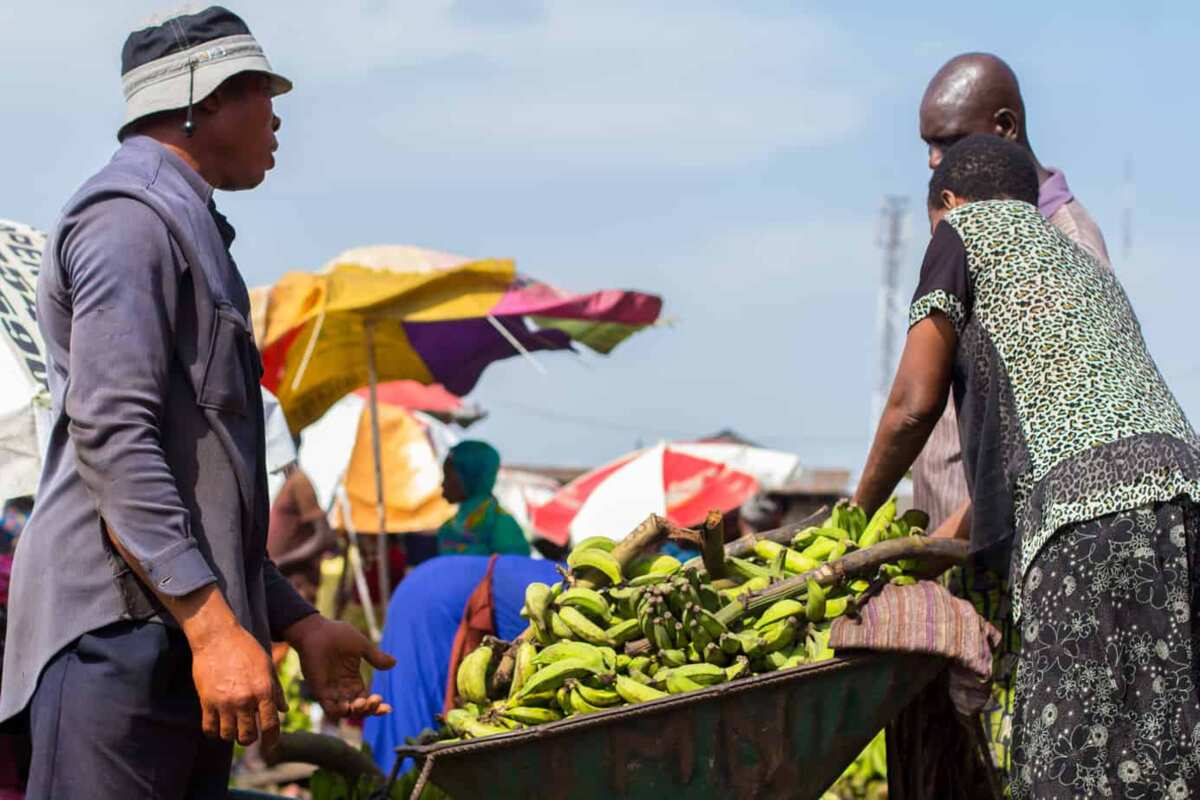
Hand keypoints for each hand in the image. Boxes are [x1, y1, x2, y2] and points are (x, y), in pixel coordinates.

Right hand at [187, 602, 285, 749]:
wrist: (217, 637)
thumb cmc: (246, 649)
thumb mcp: (267, 666)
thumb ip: (276, 690)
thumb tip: (284, 710)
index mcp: (263, 690)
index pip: (270, 724)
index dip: (272, 739)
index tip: (271, 746)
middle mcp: (244, 699)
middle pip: (248, 736)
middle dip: (250, 738)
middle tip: (248, 733)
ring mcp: (224, 702)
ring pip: (228, 736)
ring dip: (232, 735)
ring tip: (233, 727)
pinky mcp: (206, 702)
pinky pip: (209, 729)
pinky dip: (214, 732)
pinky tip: (218, 725)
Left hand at [284, 615, 396, 719]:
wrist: (316, 630)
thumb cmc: (337, 635)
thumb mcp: (361, 646)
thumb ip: (376, 657)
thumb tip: (395, 663)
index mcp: (353, 680)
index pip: (367, 700)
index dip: (377, 706)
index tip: (388, 707)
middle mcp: (343, 688)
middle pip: (359, 709)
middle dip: (369, 710)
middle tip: (375, 700)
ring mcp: (331, 690)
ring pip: (346, 712)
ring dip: (356, 712)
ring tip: (362, 702)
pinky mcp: (319, 690)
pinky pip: (329, 708)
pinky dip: (338, 711)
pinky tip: (347, 706)